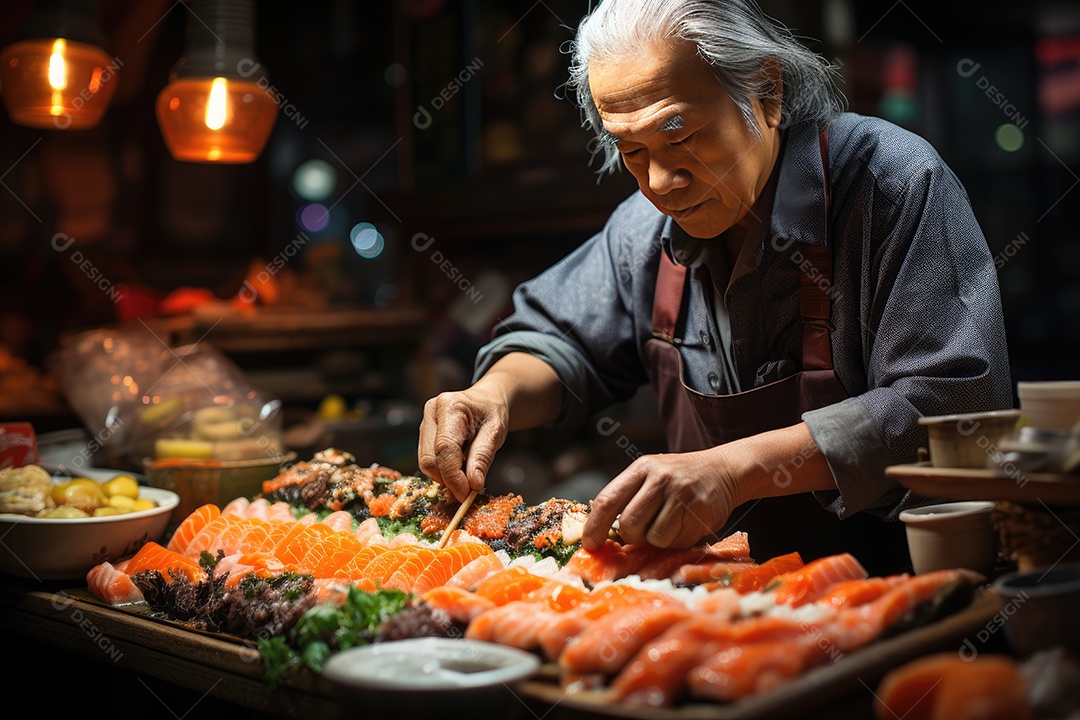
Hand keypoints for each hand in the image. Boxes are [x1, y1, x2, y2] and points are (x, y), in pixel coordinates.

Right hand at [418, 386, 508, 501]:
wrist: (486, 400)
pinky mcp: (424, 434)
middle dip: (448, 479)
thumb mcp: (496, 432)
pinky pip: (428, 460)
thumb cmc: (492, 413)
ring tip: (467, 473)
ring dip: (445, 476)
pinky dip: (443, 470)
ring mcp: (424, 423)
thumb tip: (473, 485)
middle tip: (468, 490)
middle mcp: (431, 412)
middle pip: (429, 458)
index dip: (453, 476)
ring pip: (426, 462)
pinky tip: (459, 467)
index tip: (466, 494)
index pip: (445, 448)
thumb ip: (483, 457)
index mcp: (450, 406)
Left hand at [581, 449, 741, 549]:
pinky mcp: (702, 512)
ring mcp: (683, 495)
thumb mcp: (650, 476)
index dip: (594, 526)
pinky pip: (678, 543)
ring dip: (656, 541)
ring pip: (654, 538)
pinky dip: (677, 542)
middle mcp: (661, 478)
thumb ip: (627, 499)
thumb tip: (599, 534)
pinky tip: (684, 525)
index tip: (590, 544)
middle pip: (630, 523)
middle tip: (641, 533)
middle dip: (631, 537)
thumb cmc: (677, 479)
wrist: (723, 470)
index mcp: (642, 468)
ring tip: (667, 525)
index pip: (608, 499)